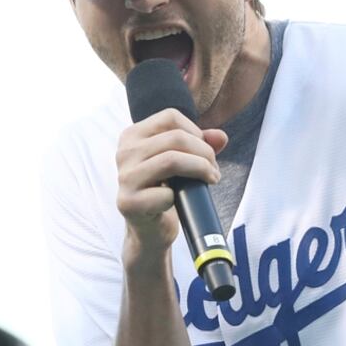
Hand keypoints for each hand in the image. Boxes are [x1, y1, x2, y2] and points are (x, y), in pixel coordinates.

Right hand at [115, 108, 227, 261]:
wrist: (149, 228)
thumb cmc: (164, 190)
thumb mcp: (181, 161)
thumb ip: (200, 144)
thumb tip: (221, 137)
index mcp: (132, 135)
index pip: (170, 117)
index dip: (195, 132)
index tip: (204, 151)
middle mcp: (124, 152)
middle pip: (175, 138)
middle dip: (204, 153)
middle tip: (213, 170)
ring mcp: (124, 177)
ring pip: (172, 160)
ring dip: (200, 170)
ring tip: (210, 179)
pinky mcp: (128, 202)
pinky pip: (165, 193)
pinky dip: (180, 197)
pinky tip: (180, 201)